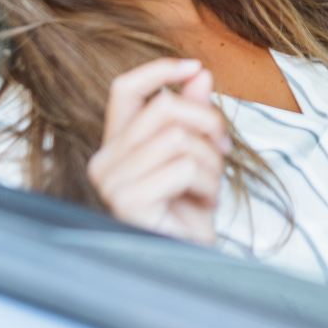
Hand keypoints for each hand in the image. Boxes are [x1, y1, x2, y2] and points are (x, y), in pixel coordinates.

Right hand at [87, 58, 230, 244]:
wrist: (189, 261)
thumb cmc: (189, 212)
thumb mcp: (197, 152)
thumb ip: (193, 113)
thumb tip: (199, 72)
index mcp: (117, 144)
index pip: (125, 89)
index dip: (159, 70)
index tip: (195, 66)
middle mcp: (105, 160)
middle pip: (164, 108)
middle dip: (207, 121)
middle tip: (223, 148)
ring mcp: (111, 182)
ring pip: (179, 137)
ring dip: (211, 161)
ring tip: (209, 185)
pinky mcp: (126, 201)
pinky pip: (183, 167)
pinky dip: (207, 183)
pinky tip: (201, 203)